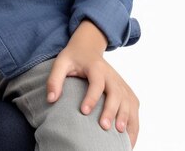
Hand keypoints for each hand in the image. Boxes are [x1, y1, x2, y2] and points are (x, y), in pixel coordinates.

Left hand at [46, 21, 139, 147]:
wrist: (88, 47)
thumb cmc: (73, 57)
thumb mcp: (61, 63)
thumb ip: (54, 79)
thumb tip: (50, 99)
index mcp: (96, 67)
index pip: (96, 83)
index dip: (91, 97)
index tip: (84, 112)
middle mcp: (112, 75)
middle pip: (116, 93)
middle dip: (111, 110)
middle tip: (103, 127)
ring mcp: (121, 83)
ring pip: (128, 101)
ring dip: (126, 118)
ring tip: (120, 135)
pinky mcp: (126, 90)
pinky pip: (134, 106)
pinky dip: (134, 122)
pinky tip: (129, 138)